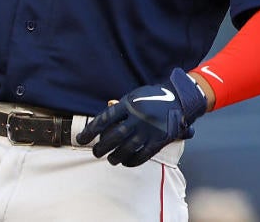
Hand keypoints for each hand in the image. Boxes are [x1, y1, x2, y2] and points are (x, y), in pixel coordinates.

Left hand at [76, 68, 206, 166]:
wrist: (179, 98)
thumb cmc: (151, 97)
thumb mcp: (133, 96)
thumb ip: (119, 107)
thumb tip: (105, 110)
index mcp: (128, 104)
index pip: (104, 119)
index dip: (90, 131)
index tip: (80, 140)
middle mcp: (137, 117)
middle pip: (114, 136)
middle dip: (102, 147)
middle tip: (96, 153)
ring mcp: (149, 129)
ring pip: (128, 147)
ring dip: (116, 156)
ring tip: (110, 160)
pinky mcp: (160, 139)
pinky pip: (144, 154)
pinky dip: (133, 160)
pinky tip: (126, 163)